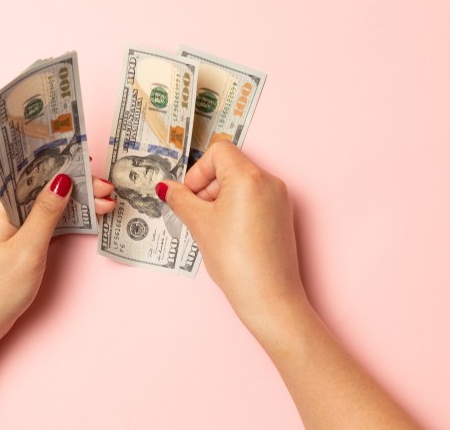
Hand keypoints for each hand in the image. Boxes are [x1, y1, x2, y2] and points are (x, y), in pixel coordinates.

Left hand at [0, 176, 114, 429]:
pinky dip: (66, 220)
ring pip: (47, 204)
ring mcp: (10, 227)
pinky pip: (44, 222)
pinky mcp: (17, 242)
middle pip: (43, 187)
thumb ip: (46, 213)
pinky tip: (87, 219)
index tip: (90, 164)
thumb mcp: (28, 249)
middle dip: (76, 185)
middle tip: (107, 189)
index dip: (62, 164)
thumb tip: (63, 179)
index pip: (32, 172)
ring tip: (106, 203)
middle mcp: (2, 211)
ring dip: (75, 203)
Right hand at [158, 142, 306, 342]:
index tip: (191, 196)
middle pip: (230, 166)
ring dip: (220, 199)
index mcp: (249, 176)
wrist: (270, 298)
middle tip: (197, 215)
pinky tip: (228, 236)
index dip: (198, 171)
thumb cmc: (236, 260)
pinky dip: (236, 209)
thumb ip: (180, 199)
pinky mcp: (283, 216)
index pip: (218, 151)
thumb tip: (166, 187)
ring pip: (241, 184)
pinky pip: (254, 199)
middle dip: (208, 187)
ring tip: (212, 230)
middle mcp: (270, 181)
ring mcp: (280, 199)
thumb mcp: (199, 224)